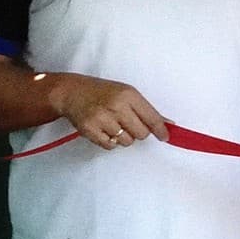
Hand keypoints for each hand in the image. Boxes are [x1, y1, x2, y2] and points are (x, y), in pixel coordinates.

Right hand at [42, 73, 167, 149]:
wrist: (72, 92)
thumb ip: (146, 109)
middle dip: (139, 132)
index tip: (165, 137)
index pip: (152, 118)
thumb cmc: (102, 92)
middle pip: (141, 133)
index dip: (161, 130)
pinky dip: (110, 142)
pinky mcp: (90, 130)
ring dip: (124, 137)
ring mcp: (102, 119)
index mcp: (129, 95)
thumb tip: (167, 123)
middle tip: (130, 125)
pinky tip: (104, 130)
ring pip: (126, 141)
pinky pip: (110, 146)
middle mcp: (116, 106)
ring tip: (114, 125)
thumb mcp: (126, 93)